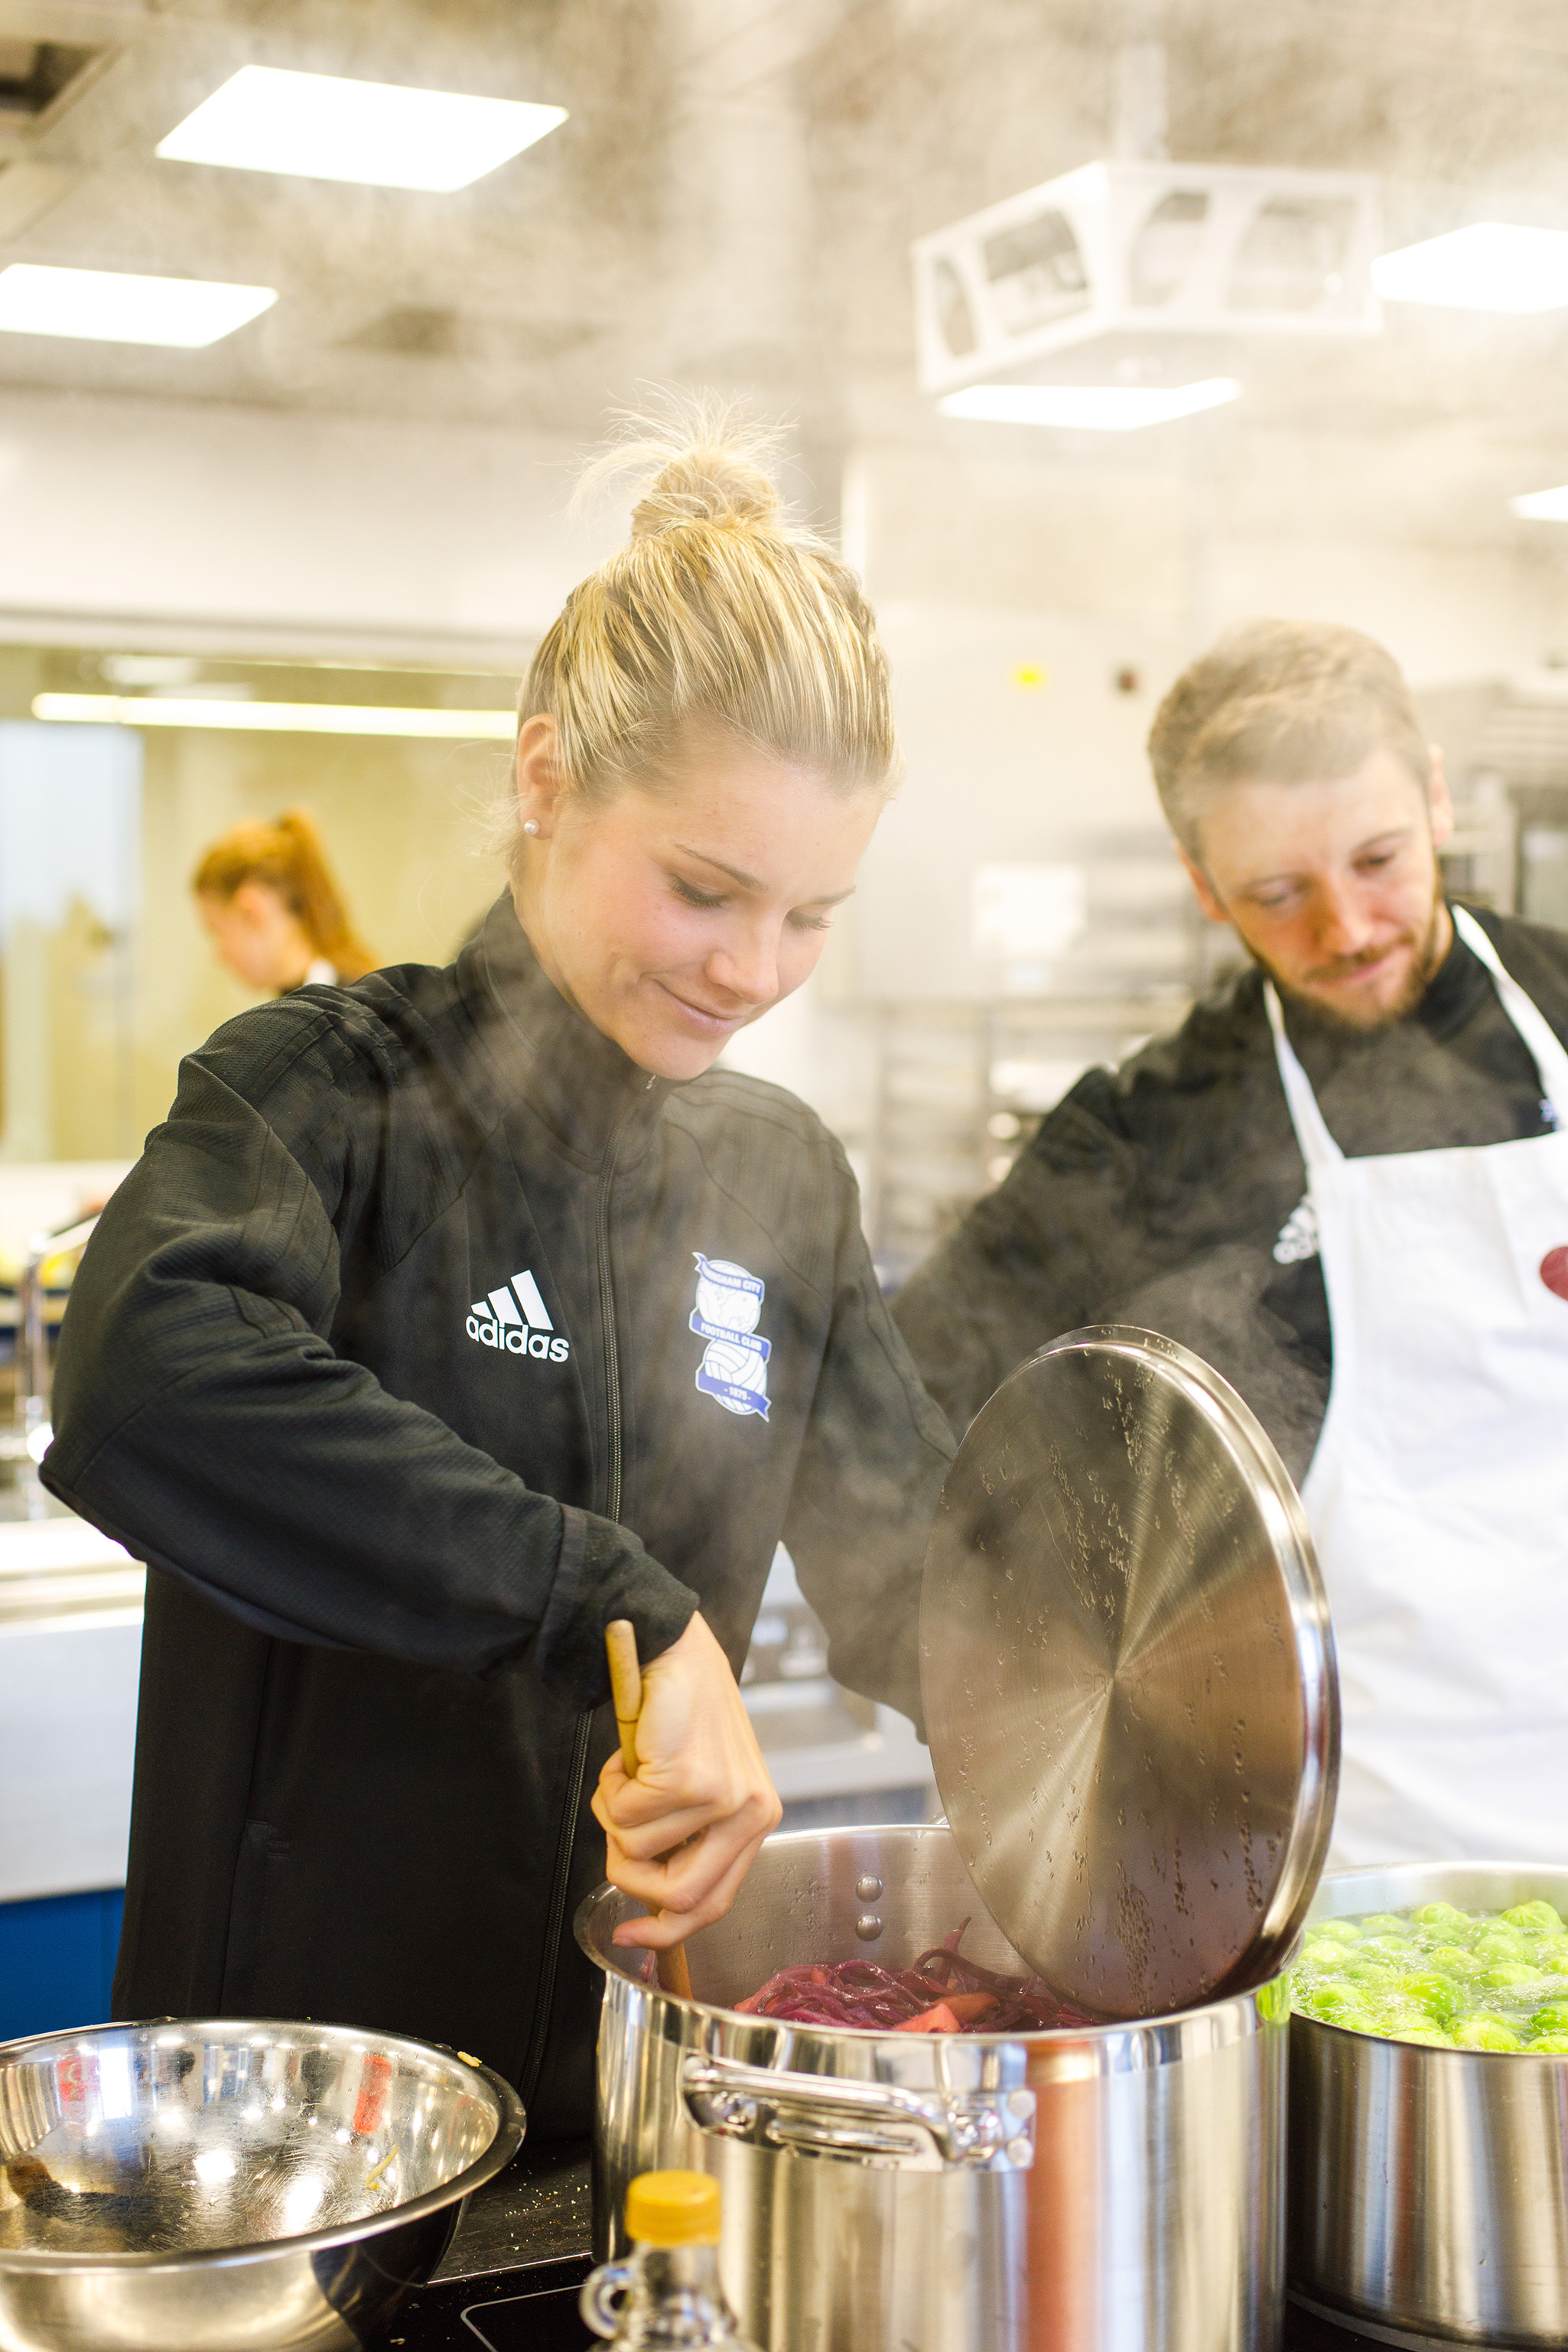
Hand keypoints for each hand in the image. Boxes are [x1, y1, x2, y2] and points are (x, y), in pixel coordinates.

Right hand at [592, 1611, 781, 1949]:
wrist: (672, 1648)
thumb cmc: (680, 1714)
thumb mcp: (698, 1785)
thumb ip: (686, 1839)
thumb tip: (650, 1902)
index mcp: (757, 1818)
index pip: (715, 1902)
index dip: (666, 1932)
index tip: (629, 1938)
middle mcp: (751, 1812)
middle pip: (679, 1897)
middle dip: (629, 1878)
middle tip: (614, 1837)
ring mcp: (722, 1797)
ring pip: (637, 1851)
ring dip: (614, 1814)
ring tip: (629, 1772)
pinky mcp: (689, 1779)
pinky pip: (622, 1816)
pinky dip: (609, 1788)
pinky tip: (628, 1755)